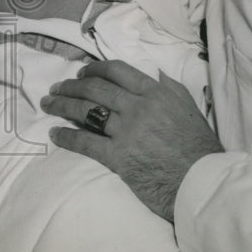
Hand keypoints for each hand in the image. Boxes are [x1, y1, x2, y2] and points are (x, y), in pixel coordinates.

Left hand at [42, 59, 223, 221]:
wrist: (203, 183)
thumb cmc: (200, 148)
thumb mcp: (190, 108)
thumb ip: (171, 89)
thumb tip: (154, 73)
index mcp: (155, 93)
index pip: (117, 71)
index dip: (94, 68)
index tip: (80, 71)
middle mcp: (138, 107)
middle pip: (96, 88)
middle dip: (71, 86)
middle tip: (56, 88)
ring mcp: (127, 131)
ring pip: (86, 111)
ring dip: (63, 105)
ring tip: (48, 104)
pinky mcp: (118, 157)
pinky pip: (86, 143)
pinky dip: (67, 136)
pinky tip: (54, 133)